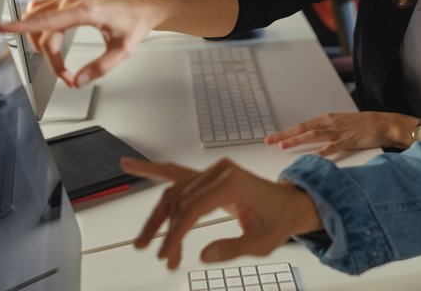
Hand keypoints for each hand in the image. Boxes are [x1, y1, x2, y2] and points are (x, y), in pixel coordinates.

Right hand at [0, 0, 158, 87]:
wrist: (143, 9)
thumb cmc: (134, 24)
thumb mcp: (122, 51)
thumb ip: (100, 68)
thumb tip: (77, 81)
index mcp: (86, 11)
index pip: (47, 21)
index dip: (21, 26)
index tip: (0, 27)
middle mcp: (73, 1)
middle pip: (42, 30)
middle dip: (49, 56)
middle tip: (67, 76)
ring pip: (39, 22)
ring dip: (44, 44)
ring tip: (61, 62)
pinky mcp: (67, 0)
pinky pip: (43, 14)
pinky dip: (41, 29)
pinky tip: (50, 41)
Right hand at [121, 157, 321, 269]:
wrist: (289, 205)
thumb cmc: (277, 221)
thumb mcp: (262, 242)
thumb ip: (233, 248)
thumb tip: (203, 254)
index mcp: (233, 183)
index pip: (194, 208)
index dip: (175, 233)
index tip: (165, 254)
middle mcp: (220, 171)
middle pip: (180, 199)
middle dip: (163, 229)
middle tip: (152, 252)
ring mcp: (213, 171)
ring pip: (175, 191)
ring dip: (159, 218)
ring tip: (144, 243)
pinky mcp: (209, 175)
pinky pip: (177, 174)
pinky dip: (154, 171)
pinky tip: (131, 165)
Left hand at [265, 111, 417, 153]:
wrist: (384, 123)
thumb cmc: (364, 125)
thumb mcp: (341, 125)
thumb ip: (327, 131)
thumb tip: (312, 138)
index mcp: (327, 119)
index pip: (302, 125)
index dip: (287, 131)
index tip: (273, 137)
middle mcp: (330, 123)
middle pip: (303, 128)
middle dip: (285, 134)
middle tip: (269, 140)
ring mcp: (339, 131)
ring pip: (313, 134)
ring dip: (297, 140)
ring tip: (283, 146)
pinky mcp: (350, 139)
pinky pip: (334, 146)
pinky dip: (323, 151)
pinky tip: (313, 155)